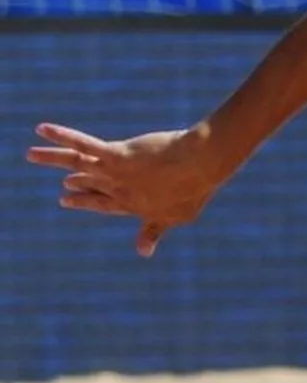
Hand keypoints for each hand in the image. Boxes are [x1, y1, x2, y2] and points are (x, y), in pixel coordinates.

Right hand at [25, 124, 229, 256]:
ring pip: (77, 162)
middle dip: (80, 184)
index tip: (67, 198)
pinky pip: (83, 144)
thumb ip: (154, 231)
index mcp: (132, 203)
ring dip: (52, 158)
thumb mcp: (176, 216)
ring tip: (31, 153)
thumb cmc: (195, 189)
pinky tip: (44, 129)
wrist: (200, 165)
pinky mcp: (116, 154)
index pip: (105, 203)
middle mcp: (118, 188)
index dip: (87, 201)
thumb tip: (143, 253)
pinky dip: (62, 136)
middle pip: (93, 184)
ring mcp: (115, 171)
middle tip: (65, 185)